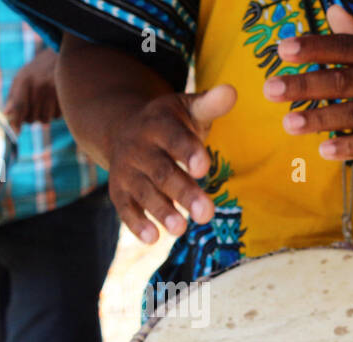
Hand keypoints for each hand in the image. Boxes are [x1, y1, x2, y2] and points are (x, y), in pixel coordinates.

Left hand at [3, 47, 60, 130]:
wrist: (62, 58)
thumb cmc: (37, 71)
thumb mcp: (22, 78)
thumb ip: (13, 97)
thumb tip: (7, 115)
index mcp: (25, 80)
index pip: (18, 106)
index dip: (16, 121)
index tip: (15, 133)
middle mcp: (39, 86)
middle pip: (31, 117)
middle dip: (30, 118)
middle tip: (31, 109)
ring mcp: (55, 92)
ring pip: (44, 119)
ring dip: (43, 117)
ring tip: (43, 104)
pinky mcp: (67, 98)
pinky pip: (56, 117)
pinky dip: (54, 114)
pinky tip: (54, 102)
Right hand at [106, 85, 236, 243]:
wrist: (122, 127)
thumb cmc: (170, 122)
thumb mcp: (187, 108)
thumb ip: (209, 104)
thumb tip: (232, 91)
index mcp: (158, 124)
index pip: (173, 138)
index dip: (187, 152)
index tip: (204, 167)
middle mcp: (139, 147)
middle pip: (162, 171)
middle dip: (183, 192)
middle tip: (207, 214)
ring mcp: (127, 170)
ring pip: (144, 192)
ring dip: (161, 211)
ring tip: (181, 229)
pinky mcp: (120, 190)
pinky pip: (125, 207)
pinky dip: (136, 223)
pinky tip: (153, 239)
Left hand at [264, 5, 352, 158]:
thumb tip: (331, 12)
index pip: (346, 48)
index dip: (314, 48)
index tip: (282, 50)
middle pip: (345, 81)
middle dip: (306, 85)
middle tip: (271, 89)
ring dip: (320, 119)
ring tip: (288, 124)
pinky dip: (351, 146)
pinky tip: (325, 150)